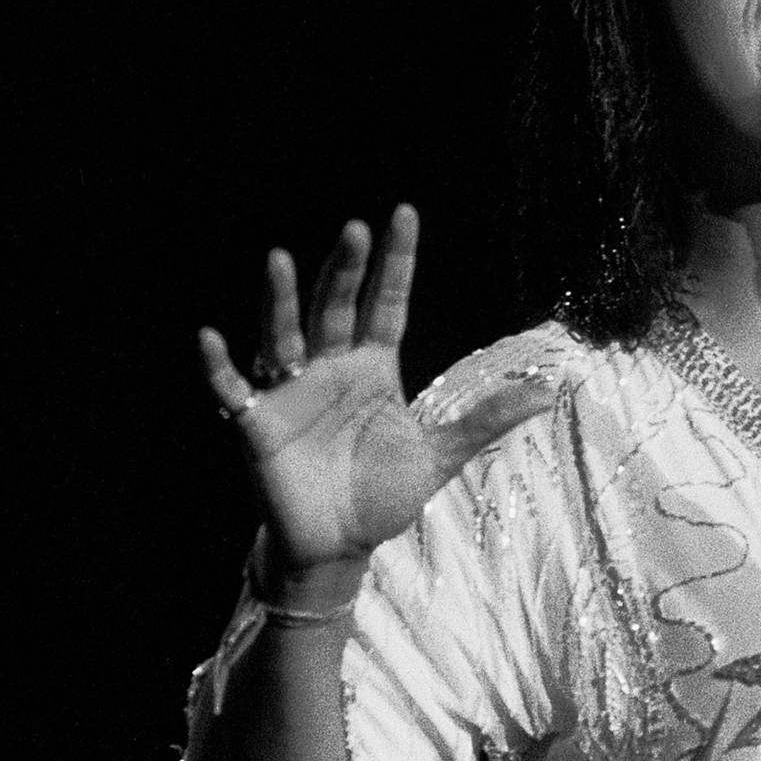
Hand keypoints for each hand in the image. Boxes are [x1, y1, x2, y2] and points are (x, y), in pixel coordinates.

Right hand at [197, 205, 556, 594]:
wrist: (340, 546)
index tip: (403, 214)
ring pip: (283, 333)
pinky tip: (212, 337)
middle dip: (344, 269)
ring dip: (279, 300)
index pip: (387, 302)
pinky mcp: (257, 424)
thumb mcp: (441, 454)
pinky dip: (220, 366)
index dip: (395, 262)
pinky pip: (233, 388)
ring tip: (278, 258)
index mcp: (373, 367)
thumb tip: (548, 391)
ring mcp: (290, 391)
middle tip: (355, 228)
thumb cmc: (382, 494)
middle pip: (336, 307)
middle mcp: (329, 368)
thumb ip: (486, 419)